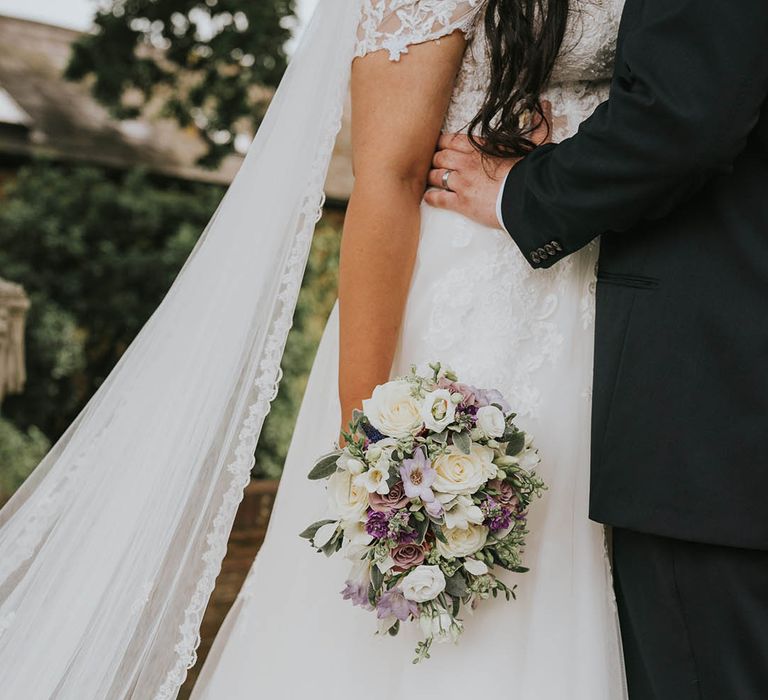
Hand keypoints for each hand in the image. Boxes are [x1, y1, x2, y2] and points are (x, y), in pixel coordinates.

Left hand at [424, 102, 551, 227]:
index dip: (442, 143)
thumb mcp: (535, 144)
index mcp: (480, 147)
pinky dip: (431, 198)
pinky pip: (438, 198)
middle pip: (439, 157)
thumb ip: (538, 125)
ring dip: (431, 178)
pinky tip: (429, 198)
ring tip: (431, 180)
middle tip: (435, 165)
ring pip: (435, 176)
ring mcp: (462, 182)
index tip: (440, 146)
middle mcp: (466, 162)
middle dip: (435, 161)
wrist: (529, 194)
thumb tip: (545, 105)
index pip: (451, 140)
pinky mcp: (461, 202)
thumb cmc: (531, 171)